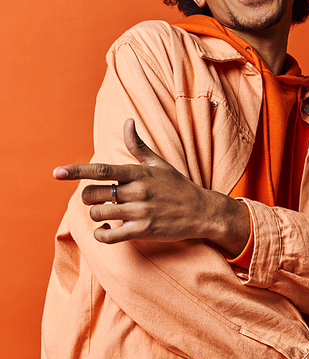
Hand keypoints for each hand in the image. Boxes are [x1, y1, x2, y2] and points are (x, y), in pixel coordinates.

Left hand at [53, 118, 249, 254]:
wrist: (202, 211)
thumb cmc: (178, 186)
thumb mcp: (159, 164)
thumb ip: (138, 146)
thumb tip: (127, 122)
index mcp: (138, 173)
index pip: (102, 170)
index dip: (77, 171)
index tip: (57, 172)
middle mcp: (138, 191)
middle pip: (93, 194)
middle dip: (88, 198)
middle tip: (98, 199)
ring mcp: (140, 212)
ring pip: (99, 214)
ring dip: (96, 215)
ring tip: (106, 215)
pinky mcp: (144, 231)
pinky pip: (110, 236)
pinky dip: (101, 235)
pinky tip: (107, 230)